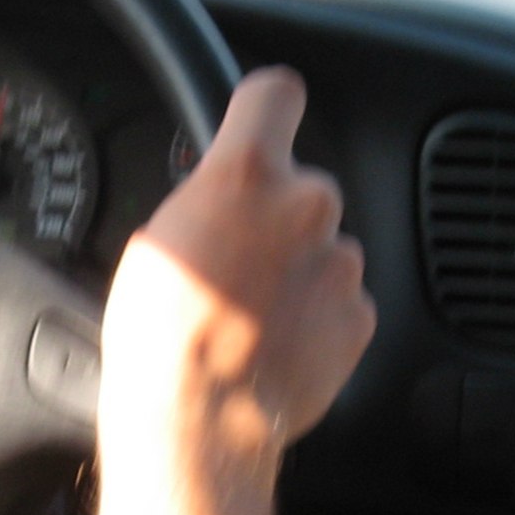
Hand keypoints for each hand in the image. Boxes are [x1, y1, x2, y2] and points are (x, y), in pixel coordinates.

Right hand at [97, 67, 373, 484]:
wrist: (199, 421)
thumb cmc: (160, 339)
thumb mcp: (155, 242)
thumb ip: (205, 204)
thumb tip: (218, 206)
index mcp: (244, 175)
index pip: (275, 93)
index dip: (265, 109)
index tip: (260, 123)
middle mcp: (304, 204)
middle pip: (300, 186)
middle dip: (276, 217)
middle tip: (235, 261)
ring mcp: (339, 262)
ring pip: (321, 248)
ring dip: (295, 272)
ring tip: (250, 315)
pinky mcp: (359, 315)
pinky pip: (338, 301)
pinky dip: (314, 318)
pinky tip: (276, 344)